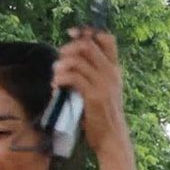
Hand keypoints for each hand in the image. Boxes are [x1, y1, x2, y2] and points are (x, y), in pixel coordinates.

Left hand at [53, 28, 131, 160]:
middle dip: (68, 48)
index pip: (107, 39)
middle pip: (88, 45)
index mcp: (114, 69)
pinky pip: (74, 77)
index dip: (89, 31)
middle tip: (58, 60)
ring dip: (61, 65)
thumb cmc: (102, 115)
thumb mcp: (102, 90)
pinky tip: (55, 86)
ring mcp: (104, 83)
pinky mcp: (94, 96)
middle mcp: (111, 73)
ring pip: (79, 60)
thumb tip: (69, 61)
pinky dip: (61, 78)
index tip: (72, 33)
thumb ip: (92, 75)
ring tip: (55, 76)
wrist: (112, 137)